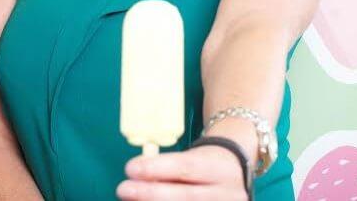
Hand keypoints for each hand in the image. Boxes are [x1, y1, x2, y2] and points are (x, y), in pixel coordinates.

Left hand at [116, 146, 248, 199]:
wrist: (233, 177)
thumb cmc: (204, 165)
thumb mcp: (192, 158)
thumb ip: (167, 168)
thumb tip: (135, 178)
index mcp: (221, 169)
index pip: (187, 167)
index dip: (157, 168)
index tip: (130, 168)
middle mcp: (229, 195)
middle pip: (186, 197)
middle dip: (151, 195)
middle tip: (123, 189)